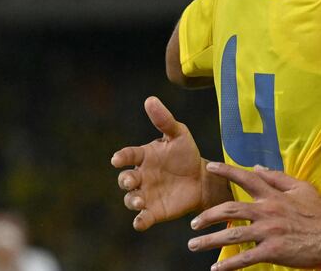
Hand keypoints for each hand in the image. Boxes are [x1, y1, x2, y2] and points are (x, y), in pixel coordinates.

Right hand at [111, 96, 206, 230]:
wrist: (202, 179)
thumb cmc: (187, 154)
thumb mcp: (179, 134)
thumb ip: (164, 120)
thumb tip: (150, 99)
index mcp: (143, 157)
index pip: (128, 155)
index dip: (121, 157)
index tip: (117, 159)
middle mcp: (140, 176)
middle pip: (125, 180)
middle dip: (125, 181)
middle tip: (130, 180)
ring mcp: (145, 195)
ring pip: (130, 200)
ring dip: (131, 201)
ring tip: (138, 200)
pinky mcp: (154, 212)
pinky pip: (142, 219)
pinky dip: (139, 221)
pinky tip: (141, 221)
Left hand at [187, 163, 320, 270]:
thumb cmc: (319, 213)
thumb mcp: (302, 188)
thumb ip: (279, 178)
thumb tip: (258, 169)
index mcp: (274, 195)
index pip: (246, 179)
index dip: (227, 171)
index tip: (210, 167)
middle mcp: (268, 211)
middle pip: (230, 210)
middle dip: (208, 216)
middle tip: (193, 222)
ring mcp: (268, 232)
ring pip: (232, 235)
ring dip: (209, 240)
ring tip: (194, 244)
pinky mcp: (272, 252)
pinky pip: (244, 259)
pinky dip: (228, 265)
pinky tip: (217, 269)